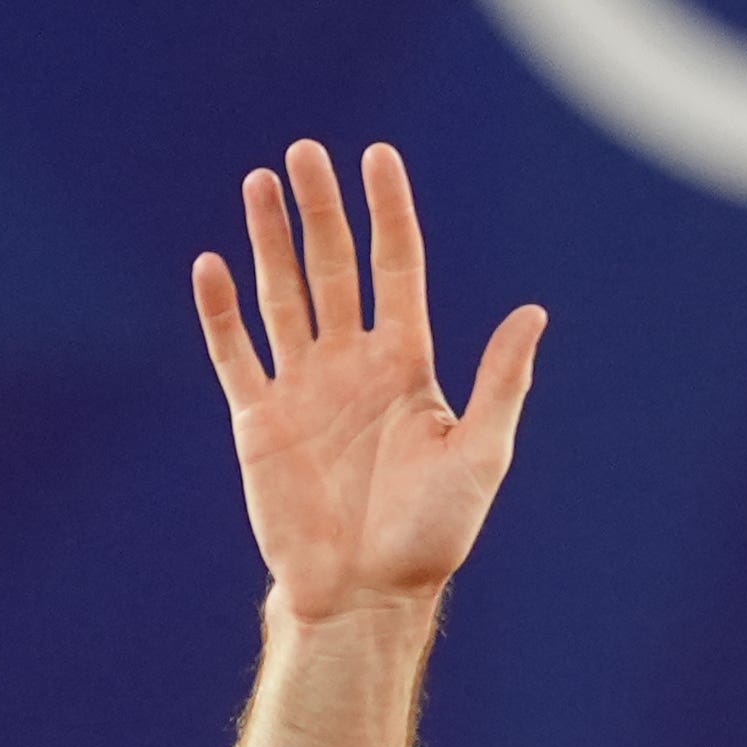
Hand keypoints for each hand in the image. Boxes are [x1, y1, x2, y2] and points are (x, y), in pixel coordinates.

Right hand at [193, 141, 547, 623]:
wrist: (366, 593)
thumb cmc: (431, 533)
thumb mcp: (481, 454)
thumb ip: (501, 382)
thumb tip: (534, 313)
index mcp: (406, 364)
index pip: (395, 267)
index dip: (387, 213)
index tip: (378, 157)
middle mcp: (352, 364)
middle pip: (333, 267)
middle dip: (319, 210)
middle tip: (305, 152)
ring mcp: (302, 387)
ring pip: (281, 295)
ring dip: (269, 240)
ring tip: (259, 181)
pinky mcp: (258, 419)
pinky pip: (235, 353)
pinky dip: (221, 310)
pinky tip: (212, 263)